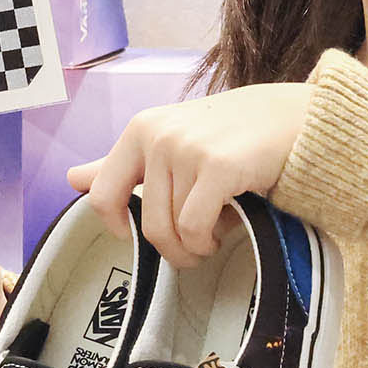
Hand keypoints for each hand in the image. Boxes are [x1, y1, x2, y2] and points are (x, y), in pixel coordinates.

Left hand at [64, 83, 312, 267]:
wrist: (295, 118)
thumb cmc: (231, 137)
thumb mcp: (171, 142)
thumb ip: (123, 164)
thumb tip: (72, 179)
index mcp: (140, 129)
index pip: (102, 193)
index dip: (116, 225)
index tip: (136, 235)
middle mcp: (157, 135)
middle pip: (146, 223)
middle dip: (171, 249)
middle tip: (193, 249)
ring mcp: (186, 149)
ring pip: (172, 229)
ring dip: (195, 246)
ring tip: (214, 235)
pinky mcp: (217, 166)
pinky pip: (195, 227)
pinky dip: (208, 241)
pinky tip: (225, 230)